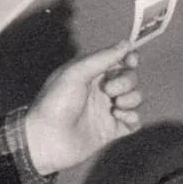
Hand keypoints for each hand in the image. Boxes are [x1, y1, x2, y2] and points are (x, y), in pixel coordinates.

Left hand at [21, 44, 141, 173]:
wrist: (47, 139)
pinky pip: (134, 121)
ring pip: (135, 98)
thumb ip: (103, 58)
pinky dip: (132, 117)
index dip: (129, 59)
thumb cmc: (55, 103)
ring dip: (132, 99)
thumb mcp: (76, 73)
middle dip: (126, 82)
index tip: (131, 61)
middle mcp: (101, 90)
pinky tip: (118, 117)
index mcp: (91, 74)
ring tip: (116, 106)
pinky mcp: (112, 130)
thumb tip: (126, 43)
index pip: (118, 61)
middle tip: (109, 91)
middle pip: (130, 78)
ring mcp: (108, 110)